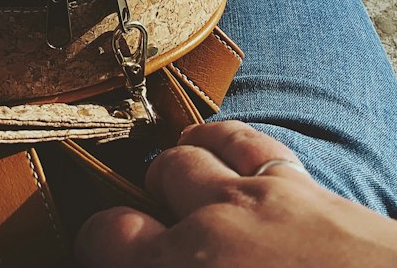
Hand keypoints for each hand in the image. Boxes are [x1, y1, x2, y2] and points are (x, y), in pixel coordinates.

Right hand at [75, 121, 396, 267]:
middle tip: (151, 238)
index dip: (95, 248)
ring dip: (180, 169)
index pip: (104, 239)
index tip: (100, 259)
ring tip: (178, 186)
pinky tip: (223, 152)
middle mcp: (208, 225)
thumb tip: (155, 256)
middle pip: (152, 187)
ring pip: (193, 154)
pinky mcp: (301, 185)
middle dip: (144, 209)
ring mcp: (255, 198)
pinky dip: (226, 144)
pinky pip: (248, 141)